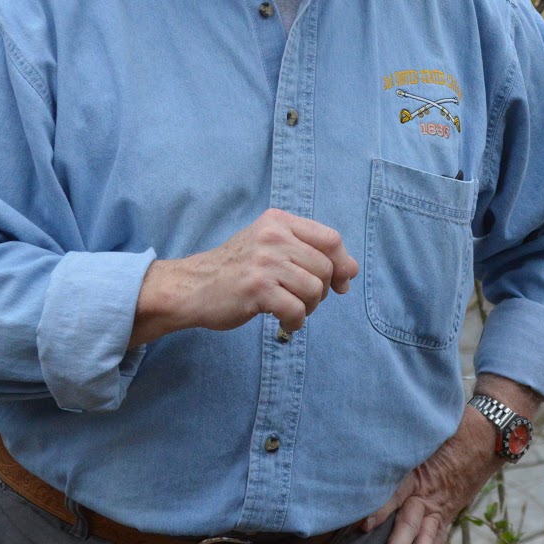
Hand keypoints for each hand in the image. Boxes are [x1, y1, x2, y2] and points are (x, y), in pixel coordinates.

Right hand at [131, 208, 357, 345]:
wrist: (192, 286)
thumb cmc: (236, 270)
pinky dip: (295, 322)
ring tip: (290, 309)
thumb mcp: (271, 247)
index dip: (342, 263)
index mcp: (279, 221)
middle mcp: (273, 236)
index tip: (339, 283)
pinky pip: (296, 310)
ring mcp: (265, 261)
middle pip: (325, 267)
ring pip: (314, 289)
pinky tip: (283, 322)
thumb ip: (309, 252)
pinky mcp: (257, 288)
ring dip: (308, 307)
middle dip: (321, 291)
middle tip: (302, 300)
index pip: (331, 239)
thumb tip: (352, 271)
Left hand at [364, 375, 540, 543]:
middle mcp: (429, 492)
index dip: (380, 510)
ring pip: (426, 534)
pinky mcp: (447, 512)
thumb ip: (401, 446)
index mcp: (419, 472)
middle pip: (410, 521)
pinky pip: (438, 537)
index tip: (363, 525)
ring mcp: (440, 505)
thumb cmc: (453, 430)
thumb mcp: (425, 433)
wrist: (488, 436)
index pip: (396, 493)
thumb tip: (373, 443)